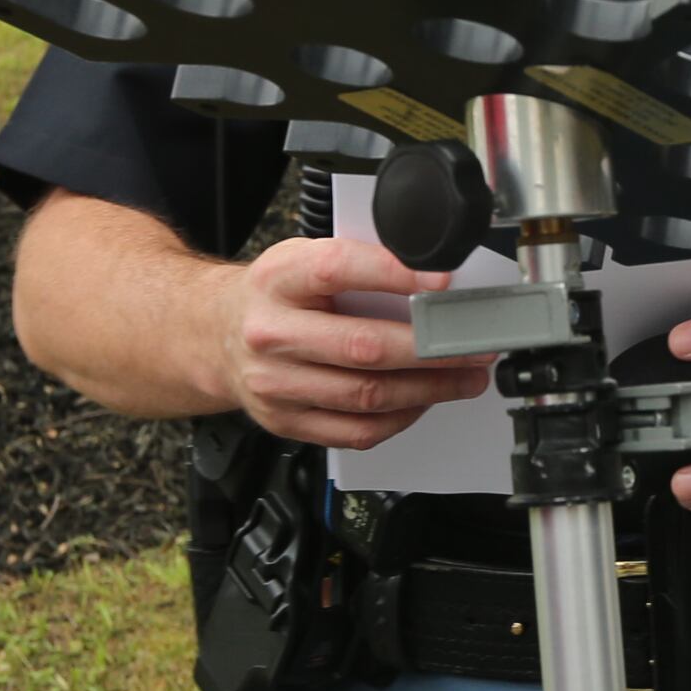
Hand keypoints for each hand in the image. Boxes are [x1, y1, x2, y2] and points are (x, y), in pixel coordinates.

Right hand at [206, 234, 490, 447]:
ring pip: (367, 396)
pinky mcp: (286, 422)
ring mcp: (276, 384)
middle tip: (475, 345)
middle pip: (364, 347)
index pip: (338, 269)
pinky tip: (422, 401)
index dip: (394, 274)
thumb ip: (358, 265)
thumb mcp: (303, 258)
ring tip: (465, 377)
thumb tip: (431, 282)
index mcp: (278, 279)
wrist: (216, 334)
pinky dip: (400, 418)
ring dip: (429, 389)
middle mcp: (272, 333)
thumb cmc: (275, 295)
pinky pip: (356, 432)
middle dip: (434, 349)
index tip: (443, 283)